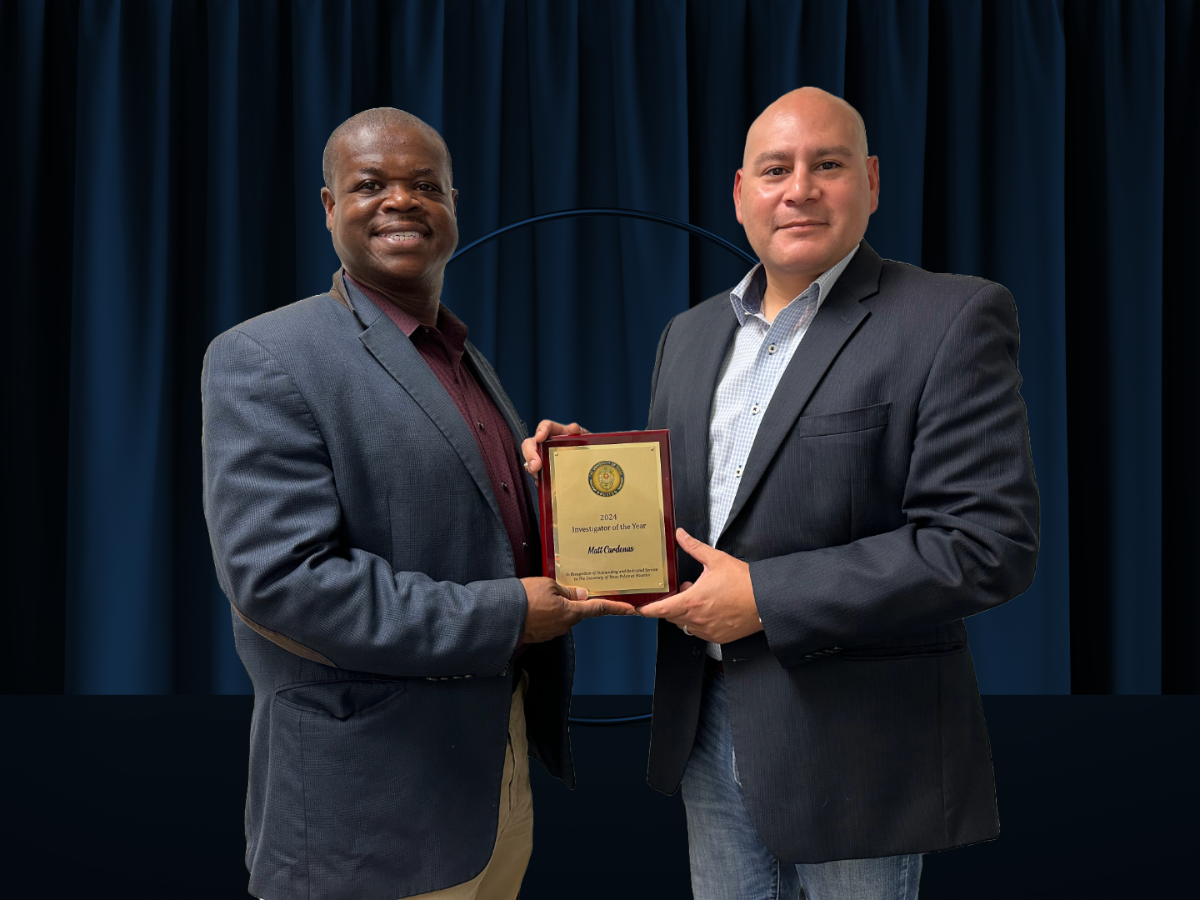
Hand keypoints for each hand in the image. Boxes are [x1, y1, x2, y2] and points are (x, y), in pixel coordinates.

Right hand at [521, 420, 589, 474]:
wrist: (588, 462)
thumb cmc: (584, 447)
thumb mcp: (584, 438)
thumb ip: (579, 432)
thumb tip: (573, 428)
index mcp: (557, 433)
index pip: (545, 426)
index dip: (541, 430)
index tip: (540, 438)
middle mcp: (546, 444)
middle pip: (530, 444)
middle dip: (530, 454)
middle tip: (536, 465)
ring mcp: (543, 458)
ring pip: (530, 461)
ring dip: (533, 469)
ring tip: (539, 477)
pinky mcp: (544, 471)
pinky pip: (537, 475)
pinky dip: (540, 480)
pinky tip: (546, 484)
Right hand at [521, 577, 635, 642]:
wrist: (501, 616)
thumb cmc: (524, 598)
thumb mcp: (549, 585)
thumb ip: (568, 591)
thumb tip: (581, 595)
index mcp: (571, 612)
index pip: (599, 609)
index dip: (616, 608)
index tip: (631, 609)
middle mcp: (565, 625)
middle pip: (577, 611)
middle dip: (574, 600)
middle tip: (562, 587)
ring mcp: (552, 632)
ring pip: (562, 615)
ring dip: (557, 605)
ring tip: (540, 594)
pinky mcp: (540, 634)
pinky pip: (550, 620)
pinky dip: (546, 612)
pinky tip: (535, 604)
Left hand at [637, 528, 762, 643]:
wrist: (766, 600)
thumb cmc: (744, 583)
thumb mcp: (716, 560)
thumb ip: (694, 548)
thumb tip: (681, 535)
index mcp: (693, 601)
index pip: (661, 609)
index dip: (647, 610)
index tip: (639, 608)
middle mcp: (697, 618)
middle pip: (671, 616)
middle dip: (671, 605)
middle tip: (683, 591)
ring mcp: (707, 630)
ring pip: (685, 624)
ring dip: (685, 612)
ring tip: (699, 597)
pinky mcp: (717, 636)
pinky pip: (699, 631)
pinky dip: (699, 621)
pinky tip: (709, 608)